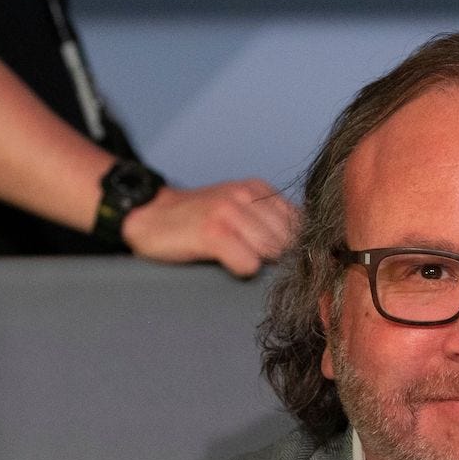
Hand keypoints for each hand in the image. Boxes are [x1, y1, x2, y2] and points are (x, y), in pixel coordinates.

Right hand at [121, 178, 296, 277]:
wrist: (149, 216)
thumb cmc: (198, 221)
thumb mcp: (239, 210)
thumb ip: (271, 222)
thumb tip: (309, 251)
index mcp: (259, 190)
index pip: (302, 225)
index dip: (296, 248)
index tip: (279, 259)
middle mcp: (247, 195)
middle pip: (289, 242)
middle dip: (278, 259)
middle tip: (252, 260)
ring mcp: (229, 211)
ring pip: (272, 253)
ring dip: (258, 265)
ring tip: (235, 258)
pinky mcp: (213, 232)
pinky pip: (248, 264)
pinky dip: (241, 270)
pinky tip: (225, 263)